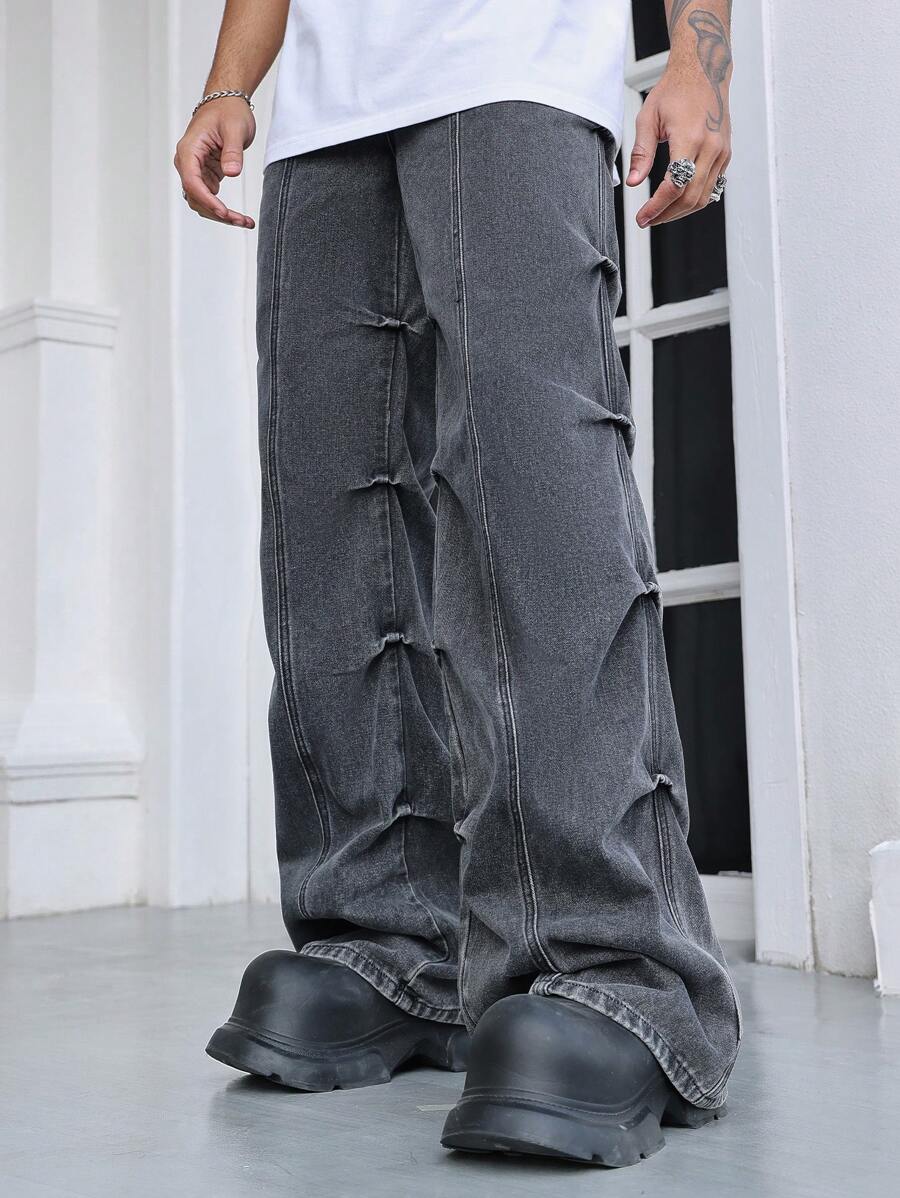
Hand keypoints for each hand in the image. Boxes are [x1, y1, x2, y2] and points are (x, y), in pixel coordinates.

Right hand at [174, 97, 256, 228]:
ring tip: (245, 222)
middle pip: (195, 198)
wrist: (227, 103)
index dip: (207, 200)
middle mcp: (187, 163)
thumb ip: (232, 152)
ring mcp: (195, 171)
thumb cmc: (228, 111)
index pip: (192, 182)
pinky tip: (241, 217)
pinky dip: (224, 210)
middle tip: (242, 221)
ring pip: (202, 202)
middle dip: (217, 213)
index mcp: (189, 150)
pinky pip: (210, 199)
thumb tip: (231, 173)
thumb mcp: (235, 129)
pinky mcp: (206, 176)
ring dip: (221, 216)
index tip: (224, 212)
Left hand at [627, 45, 731, 227]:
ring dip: (679, 212)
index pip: (674, 186)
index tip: (642, 217)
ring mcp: (721, 152)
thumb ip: (641, 153)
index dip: (656, 207)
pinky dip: (693, 200)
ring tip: (659, 214)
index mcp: (690, 137)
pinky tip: (675, 202)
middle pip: (690, 198)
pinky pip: (711, 187)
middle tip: (647, 221)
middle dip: (666, 215)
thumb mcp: (648, 118)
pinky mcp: (725, 154)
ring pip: (703, 198)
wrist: (704, 71)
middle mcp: (711, 147)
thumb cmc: (675, 90)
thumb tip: (633, 182)